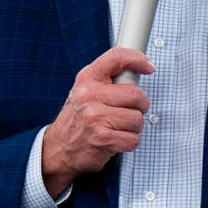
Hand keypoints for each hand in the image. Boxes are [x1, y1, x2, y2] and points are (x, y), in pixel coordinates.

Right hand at [40, 47, 151, 199]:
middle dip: (140, 106)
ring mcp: (95, 117)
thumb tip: (138, 71)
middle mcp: (89, 95)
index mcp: (87, 79)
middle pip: (136, 94)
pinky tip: (115, 140)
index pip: (116, 58)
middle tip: (129, 111)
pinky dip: (129, 143)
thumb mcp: (85, 92)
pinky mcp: (103, 138)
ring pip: (137, 119)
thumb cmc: (78, 119)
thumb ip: (107, 80)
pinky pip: (133, 139)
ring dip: (134, 127)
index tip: (148, 67)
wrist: (59, 149)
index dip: (138, 59)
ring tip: (118, 128)